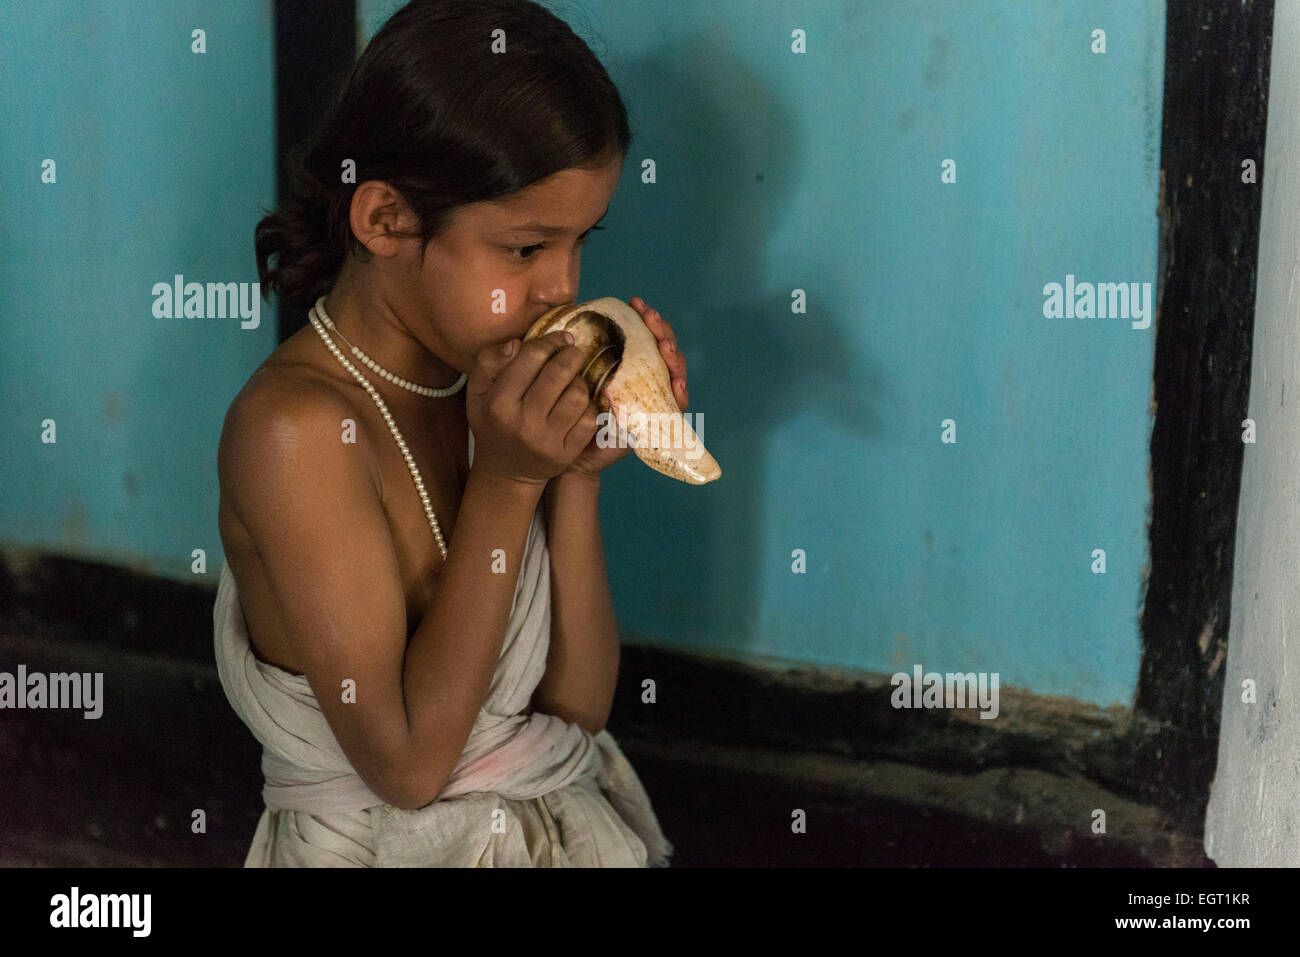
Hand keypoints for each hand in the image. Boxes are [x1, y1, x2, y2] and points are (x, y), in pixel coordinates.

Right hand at [465, 330, 600, 487]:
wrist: (506, 472)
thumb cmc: (493, 424)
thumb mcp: (478, 394)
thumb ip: (489, 363)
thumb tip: (516, 344)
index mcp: (499, 404)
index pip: (530, 358)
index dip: (549, 342)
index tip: (560, 338)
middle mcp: (523, 423)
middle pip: (559, 374)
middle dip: (571, 355)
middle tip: (573, 351)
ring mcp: (547, 441)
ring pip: (578, 395)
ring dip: (579, 382)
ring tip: (572, 381)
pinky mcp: (566, 454)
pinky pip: (589, 420)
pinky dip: (588, 407)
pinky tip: (578, 404)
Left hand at [561, 297, 689, 479]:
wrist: (571, 454)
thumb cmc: (569, 414)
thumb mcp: (569, 379)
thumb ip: (566, 356)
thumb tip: (548, 325)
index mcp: (626, 364)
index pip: (644, 334)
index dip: (644, 317)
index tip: (634, 302)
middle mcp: (643, 378)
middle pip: (664, 348)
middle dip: (662, 329)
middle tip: (650, 317)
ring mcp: (652, 398)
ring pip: (674, 373)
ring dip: (674, 356)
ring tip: (665, 346)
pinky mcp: (656, 422)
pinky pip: (675, 407)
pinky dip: (679, 395)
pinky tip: (676, 384)